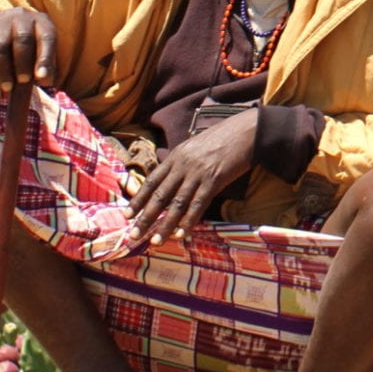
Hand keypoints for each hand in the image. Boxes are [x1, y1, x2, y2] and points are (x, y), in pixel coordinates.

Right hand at [0, 9, 57, 89]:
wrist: (2, 26)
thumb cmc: (30, 45)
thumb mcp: (42, 51)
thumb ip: (47, 67)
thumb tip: (45, 82)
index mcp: (42, 22)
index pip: (47, 37)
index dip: (45, 58)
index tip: (42, 78)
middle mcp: (22, 17)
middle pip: (22, 38)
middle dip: (23, 63)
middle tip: (23, 82)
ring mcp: (0, 21)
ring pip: (0, 46)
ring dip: (4, 71)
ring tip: (8, 88)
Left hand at [126, 108, 258, 244]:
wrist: (245, 130)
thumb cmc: (223, 138)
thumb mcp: (195, 146)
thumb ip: (183, 162)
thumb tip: (175, 178)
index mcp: (175, 156)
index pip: (151, 181)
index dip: (138, 199)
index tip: (127, 215)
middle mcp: (182, 165)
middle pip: (159, 195)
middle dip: (145, 217)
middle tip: (134, 235)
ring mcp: (197, 173)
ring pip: (177, 203)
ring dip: (165, 224)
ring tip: (156, 241)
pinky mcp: (214, 180)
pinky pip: (198, 204)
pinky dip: (189, 221)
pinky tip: (182, 234)